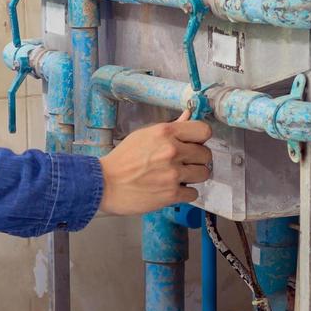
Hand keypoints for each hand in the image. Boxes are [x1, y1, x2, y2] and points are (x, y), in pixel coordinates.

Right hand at [97, 112, 212, 215]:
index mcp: (165, 133)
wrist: (105, 183)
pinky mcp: (171, 194)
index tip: (195, 144)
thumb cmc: (122, 159)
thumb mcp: (143, 135)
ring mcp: (173, 174)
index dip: (201, 138)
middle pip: (206, 154)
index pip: (203, 130)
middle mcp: (172, 151)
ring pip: (203, 174)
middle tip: (184, 163)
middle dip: (196, 159)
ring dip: (193, 176)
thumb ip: (170, 128)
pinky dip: (185, 193)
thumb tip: (188, 116)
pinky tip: (173, 189)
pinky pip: (193, 193)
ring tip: (179, 177)